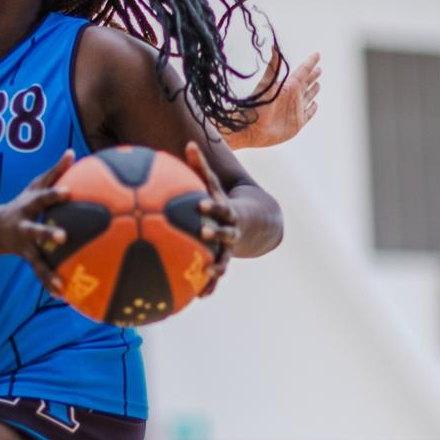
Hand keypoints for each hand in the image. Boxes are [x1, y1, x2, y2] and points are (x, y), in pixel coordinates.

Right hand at [0, 150, 74, 293]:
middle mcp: (25, 226)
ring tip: (60, 283)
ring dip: (47, 271)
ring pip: (36, 259)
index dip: (54, 194)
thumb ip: (55, 171)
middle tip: (63, 237)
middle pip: (35, 230)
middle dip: (47, 233)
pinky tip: (62, 294)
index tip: (68, 191)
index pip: (42, 197)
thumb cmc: (25, 202)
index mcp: (29, 206)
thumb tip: (73, 151)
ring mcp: (25, 245)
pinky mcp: (29, 259)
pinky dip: (49, 283)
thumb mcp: (36, 185)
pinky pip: (40, 273)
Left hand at [185, 141, 238, 295]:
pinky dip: (209, 284)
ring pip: (224, 258)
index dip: (212, 206)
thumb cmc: (221, 200)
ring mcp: (229, 248)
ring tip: (208, 274)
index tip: (201, 205)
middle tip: (203, 234)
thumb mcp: (213, 184)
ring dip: (217, 266)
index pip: (220, 207)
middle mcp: (230, 230)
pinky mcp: (223, 261)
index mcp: (226, 211)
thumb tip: (188, 143)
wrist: (251, 222)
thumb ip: (200, 167)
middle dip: (216, 234)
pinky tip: (200, 295)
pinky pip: (216, 275)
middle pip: (225, 233)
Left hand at [227, 50, 320, 148]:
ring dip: (313, 90)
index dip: (310, 62)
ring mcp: (296, 109)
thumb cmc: (256, 106)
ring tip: (317, 83)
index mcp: (288, 86)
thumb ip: (272, 67)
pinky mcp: (297, 123)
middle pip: (306, 83)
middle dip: (313, 75)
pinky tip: (315, 104)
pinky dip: (313, 109)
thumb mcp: (266, 84)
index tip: (317, 54)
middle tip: (319, 68)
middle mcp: (293, 96)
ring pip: (308, 97)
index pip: (302, 71)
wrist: (251, 128)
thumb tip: (273, 46)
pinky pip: (309, 113)